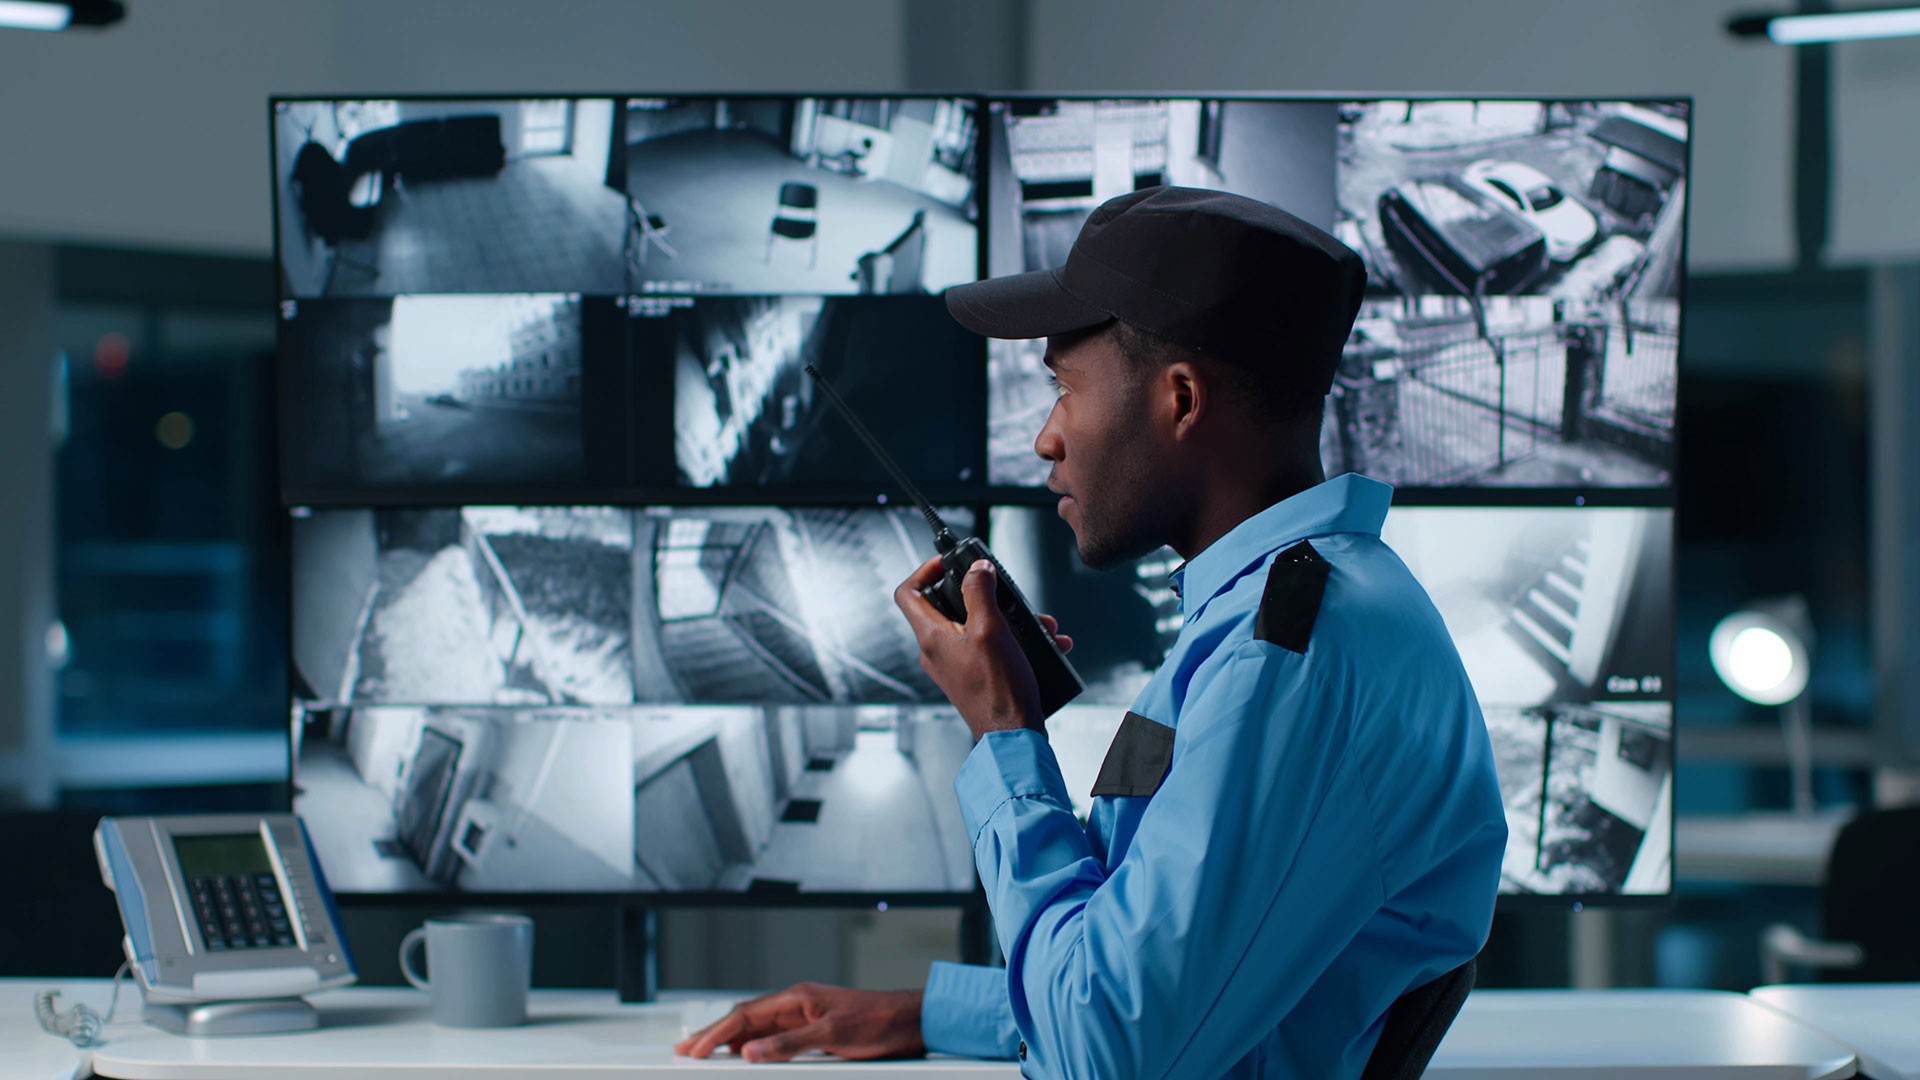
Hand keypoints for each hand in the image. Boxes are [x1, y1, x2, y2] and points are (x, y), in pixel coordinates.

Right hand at [673, 983, 925, 1062]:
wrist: (909, 1021)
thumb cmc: (877, 1021)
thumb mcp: (831, 1036)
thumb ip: (789, 1043)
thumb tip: (751, 1051)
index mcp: (797, 997)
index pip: (746, 1015)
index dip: (716, 1033)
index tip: (695, 1050)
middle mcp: (798, 1003)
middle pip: (746, 1018)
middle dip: (714, 1034)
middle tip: (686, 1049)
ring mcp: (806, 1016)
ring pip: (758, 1028)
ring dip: (731, 1041)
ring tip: (707, 1053)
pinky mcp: (816, 1030)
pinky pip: (776, 1037)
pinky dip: (755, 1046)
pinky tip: (747, 1055)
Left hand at [894, 556, 1072, 739]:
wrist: (1013, 737)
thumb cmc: (998, 690)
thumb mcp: (991, 630)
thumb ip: (980, 593)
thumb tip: (977, 569)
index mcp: (931, 637)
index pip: (907, 593)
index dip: (924, 571)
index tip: (948, 563)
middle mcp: (937, 651)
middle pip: (947, 606)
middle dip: (984, 595)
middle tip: (1004, 592)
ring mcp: (954, 666)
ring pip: (975, 627)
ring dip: (1008, 619)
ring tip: (1038, 624)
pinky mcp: (973, 677)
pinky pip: (990, 648)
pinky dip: (1014, 642)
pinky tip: (1045, 644)